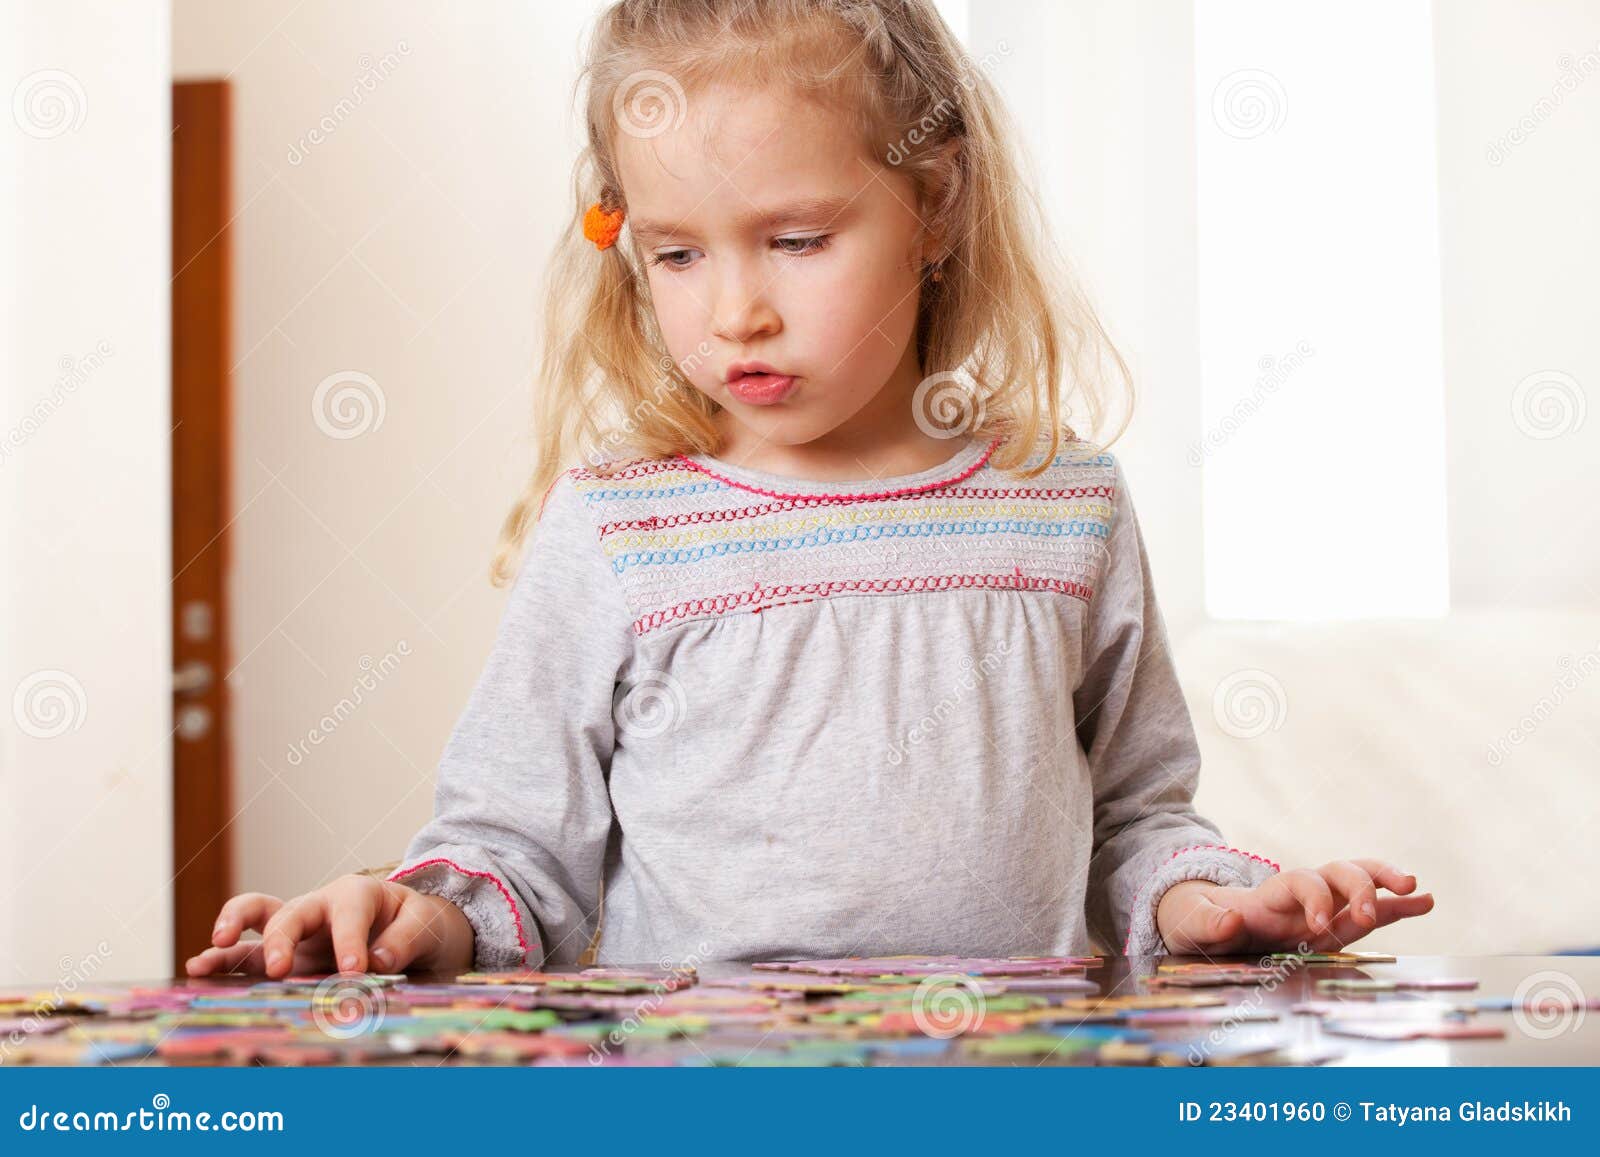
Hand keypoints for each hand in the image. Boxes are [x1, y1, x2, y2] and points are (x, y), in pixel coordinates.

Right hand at [184, 875, 475, 978]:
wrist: (419, 933)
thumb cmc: (421, 925)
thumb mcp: (428, 925)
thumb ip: (406, 939)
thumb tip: (377, 961)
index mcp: (359, 894)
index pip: (348, 914)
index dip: (350, 943)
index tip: (354, 973)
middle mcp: (320, 908)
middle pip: (293, 913)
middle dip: (283, 939)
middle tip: (280, 968)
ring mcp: (299, 932)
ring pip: (257, 924)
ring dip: (230, 938)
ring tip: (204, 960)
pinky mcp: (287, 956)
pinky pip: (250, 953)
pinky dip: (225, 962)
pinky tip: (199, 972)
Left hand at [1155, 859, 1433, 954]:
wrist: (1201, 923)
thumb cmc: (1196, 921)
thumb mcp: (1190, 922)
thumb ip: (1208, 922)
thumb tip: (1231, 922)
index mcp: (1268, 895)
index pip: (1299, 882)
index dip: (1313, 897)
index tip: (1315, 925)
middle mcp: (1301, 895)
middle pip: (1337, 872)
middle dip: (1359, 886)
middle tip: (1368, 913)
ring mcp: (1320, 908)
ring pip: (1358, 883)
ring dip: (1386, 884)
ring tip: (1418, 892)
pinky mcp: (1331, 925)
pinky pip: (1370, 913)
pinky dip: (1397, 907)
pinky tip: (1426, 902)